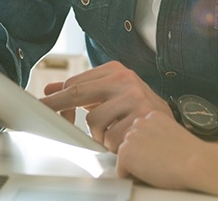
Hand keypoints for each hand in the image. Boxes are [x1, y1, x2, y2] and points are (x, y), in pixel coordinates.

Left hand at [37, 61, 169, 151]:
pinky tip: (126, 142)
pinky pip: (110, 139)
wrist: (174, 136)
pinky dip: (113, 146)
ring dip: (99, 135)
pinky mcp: (140, 121)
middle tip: (44, 113)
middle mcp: (126, 81)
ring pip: (94, 122)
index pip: (77, 82)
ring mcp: (135, 99)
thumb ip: (85, 91)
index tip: (43, 104)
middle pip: (78, 93)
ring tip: (115, 135)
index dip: (58, 98)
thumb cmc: (139, 114)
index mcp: (118, 70)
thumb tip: (50, 89)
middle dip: (58, 106)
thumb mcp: (113, 95)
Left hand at [116, 110, 202, 188]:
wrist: (194, 161)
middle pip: (130, 145)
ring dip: (135, 164)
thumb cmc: (190, 153)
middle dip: (139, 155)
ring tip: (156, 165)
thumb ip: (156, 133)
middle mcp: (138, 121)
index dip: (148, 148)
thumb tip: (147, 146)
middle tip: (159, 160)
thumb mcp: (171, 132)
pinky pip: (121, 171)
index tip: (161, 152)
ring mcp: (130, 136)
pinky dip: (132, 176)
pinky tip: (150, 171)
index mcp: (152, 115)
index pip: (139, 134)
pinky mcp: (125, 152)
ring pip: (125, 157)